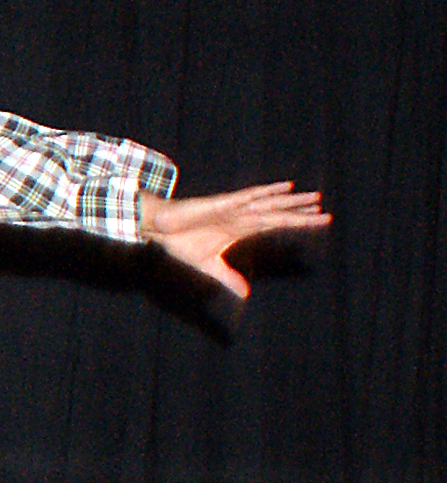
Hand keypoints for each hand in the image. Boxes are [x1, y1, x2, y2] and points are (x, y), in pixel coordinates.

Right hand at [140, 182, 328, 299]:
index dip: (298, 222)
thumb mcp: (209, 266)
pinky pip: (249, 196)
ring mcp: (234, 209)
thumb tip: (245, 295)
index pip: (276, 224)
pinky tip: (285, 187)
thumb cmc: (181, 242)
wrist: (159, 229)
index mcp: (241, 229)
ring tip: (315, 197)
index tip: (320, 220)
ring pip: (270, 203)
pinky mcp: (222, 204)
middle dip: (302, 211)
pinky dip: (268, 192)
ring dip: (292, 201)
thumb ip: (228, 278)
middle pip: (278, 212)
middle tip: (325, 208)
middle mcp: (243, 216)